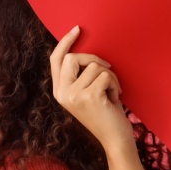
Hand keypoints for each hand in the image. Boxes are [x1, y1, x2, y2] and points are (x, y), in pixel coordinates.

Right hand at [49, 25, 131, 151]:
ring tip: (112, 93)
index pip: (55, 60)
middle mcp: (62, 93)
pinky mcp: (89, 97)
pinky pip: (105, 75)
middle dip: (94, 59)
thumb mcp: (85, 94)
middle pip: (72, 58)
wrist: (115, 139)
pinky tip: (114, 98)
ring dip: (110, 76)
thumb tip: (83, 51)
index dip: (65, 42)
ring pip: (93, 66)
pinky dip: (115, 84)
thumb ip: (79, 77)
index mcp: (59, 91)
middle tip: (108, 68)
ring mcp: (74, 95)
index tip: (77, 29)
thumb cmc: (105, 114)